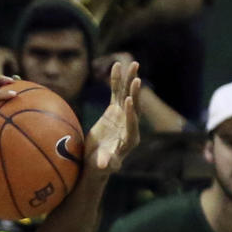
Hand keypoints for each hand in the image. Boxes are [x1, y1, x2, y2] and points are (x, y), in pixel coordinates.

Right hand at [85, 57, 140, 173]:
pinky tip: (116, 66)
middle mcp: (129, 125)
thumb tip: (103, 165)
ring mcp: (123, 116)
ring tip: (133, 64)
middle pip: (135, 107)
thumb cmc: (99, 166)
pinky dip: (117, 80)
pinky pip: (117, 92)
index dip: (131, 114)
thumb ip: (104, 164)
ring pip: (128, 95)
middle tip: (136, 79)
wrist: (95, 160)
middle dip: (135, 93)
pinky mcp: (115, 110)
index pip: (132, 125)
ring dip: (130, 80)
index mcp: (130, 140)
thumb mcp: (101, 166)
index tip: (129, 102)